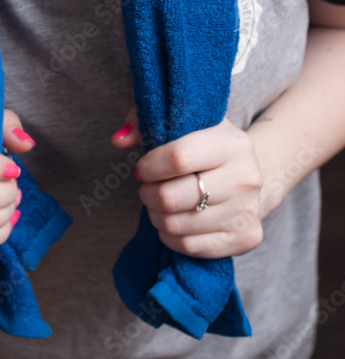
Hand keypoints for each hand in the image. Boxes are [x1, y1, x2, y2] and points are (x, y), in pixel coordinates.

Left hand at [110, 107, 263, 257]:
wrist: (250, 173)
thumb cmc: (205, 145)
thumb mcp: (182, 123)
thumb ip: (145, 123)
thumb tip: (119, 139)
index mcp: (232, 143)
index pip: (179, 158)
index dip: (150, 166)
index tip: (143, 168)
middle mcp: (246, 177)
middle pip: (172, 197)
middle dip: (148, 194)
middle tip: (147, 188)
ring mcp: (247, 210)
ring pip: (177, 225)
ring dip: (155, 216)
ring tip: (158, 204)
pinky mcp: (246, 238)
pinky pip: (190, 246)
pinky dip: (170, 236)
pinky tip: (171, 221)